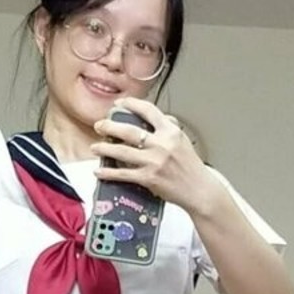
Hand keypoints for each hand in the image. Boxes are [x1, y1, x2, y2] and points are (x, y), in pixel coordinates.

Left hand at [90, 99, 220, 216]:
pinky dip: (108, 173)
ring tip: (95, 147)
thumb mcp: (183, 140)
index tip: (119, 104)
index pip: (148, 111)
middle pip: (129, 130)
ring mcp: (153, 162)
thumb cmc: (191, 168)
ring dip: (105, 149)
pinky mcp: (148, 178)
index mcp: (170, 132)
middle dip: (110, 127)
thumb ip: (170, 128)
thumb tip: (160, 117)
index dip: (131, 104)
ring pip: (122, 152)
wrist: (198, 190)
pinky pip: (123, 174)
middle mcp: (161, 144)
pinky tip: (99, 171)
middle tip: (100, 126)